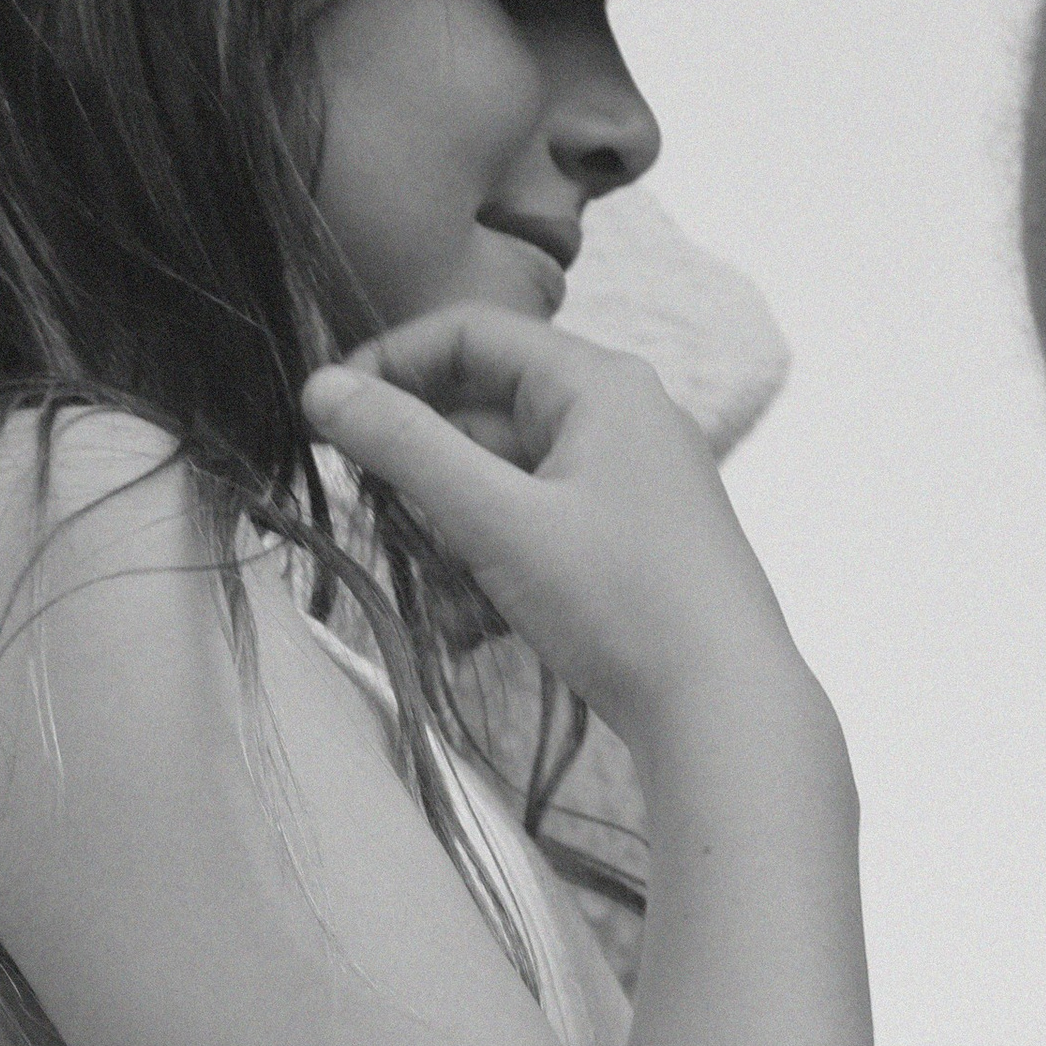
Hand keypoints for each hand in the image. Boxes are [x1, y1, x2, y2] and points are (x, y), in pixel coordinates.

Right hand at [301, 307, 798, 745]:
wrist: (726, 711)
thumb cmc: (619, 601)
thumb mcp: (497, 520)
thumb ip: (406, 448)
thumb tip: (320, 388)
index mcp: (599, 384)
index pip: (470, 334)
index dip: (389, 367)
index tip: (326, 424)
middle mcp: (620, 416)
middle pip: (482, 417)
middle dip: (427, 486)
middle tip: (396, 539)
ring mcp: (629, 482)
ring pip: (503, 485)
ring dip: (456, 543)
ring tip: (454, 609)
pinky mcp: (629, 542)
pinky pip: (536, 530)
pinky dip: (497, 571)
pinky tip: (481, 631)